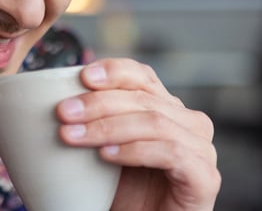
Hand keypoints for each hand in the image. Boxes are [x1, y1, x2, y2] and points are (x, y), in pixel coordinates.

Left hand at [56, 58, 219, 210]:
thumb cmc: (120, 191)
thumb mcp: (102, 147)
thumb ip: (92, 119)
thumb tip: (55, 96)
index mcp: (165, 108)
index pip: (143, 76)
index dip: (114, 70)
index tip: (82, 76)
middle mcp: (189, 124)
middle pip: (144, 98)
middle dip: (98, 103)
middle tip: (63, 112)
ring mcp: (201, 150)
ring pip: (155, 122)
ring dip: (108, 126)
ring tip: (72, 136)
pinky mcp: (205, 178)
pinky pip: (171, 153)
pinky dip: (134, 150)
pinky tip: (106, 155)